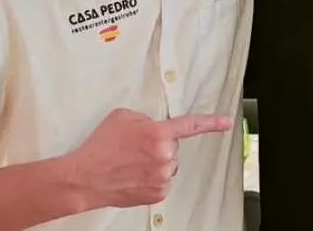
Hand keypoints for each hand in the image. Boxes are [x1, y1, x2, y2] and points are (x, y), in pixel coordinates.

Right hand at [65, 108, 231, 207]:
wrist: (85, 178)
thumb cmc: (100, 148)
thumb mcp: (122, 117)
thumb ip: (146, 119)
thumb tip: (154, 127)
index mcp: (157, 134)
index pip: (191, 125)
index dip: (212, 123)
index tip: (226, 122)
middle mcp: (163, 156)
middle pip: (172, 146)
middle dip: (158, 145)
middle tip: (135, 148)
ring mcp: (162, 177)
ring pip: (168, 165)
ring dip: (155, 162)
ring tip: (131, 163)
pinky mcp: (157, 194)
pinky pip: (162, 181)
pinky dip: (151, 178)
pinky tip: (134, 175)